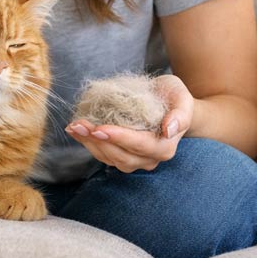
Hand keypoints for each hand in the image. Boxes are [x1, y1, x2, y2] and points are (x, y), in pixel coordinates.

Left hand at [64, 74, 193, 172]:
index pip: (140, 146)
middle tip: (79, 124)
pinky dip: (87, 142)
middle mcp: (150, 159)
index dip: (119, 138)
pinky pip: (103, 153)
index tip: (99, 128)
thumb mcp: (182, 98)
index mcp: (165, 147)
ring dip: (89, 143)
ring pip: (109, 158)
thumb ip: (181, 114)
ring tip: (74, 126)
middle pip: (121, 157)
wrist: (168, 103)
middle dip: (98, 142)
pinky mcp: (122, 155)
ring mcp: (135, 160)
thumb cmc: (175, 98)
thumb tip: (169, 129)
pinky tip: (75, 129)